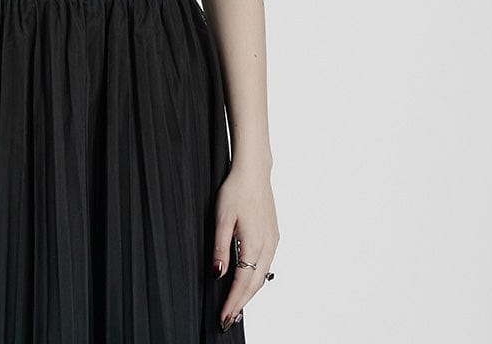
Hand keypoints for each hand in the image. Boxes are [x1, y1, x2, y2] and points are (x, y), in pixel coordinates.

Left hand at [211, 164, 279, 330]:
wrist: (254, 172)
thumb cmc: (236, 191)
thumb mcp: (221, 218)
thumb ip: (220, 248)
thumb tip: (218, 274)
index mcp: (254, 243)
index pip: (243, 282)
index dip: (233, 302)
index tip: (224, 317)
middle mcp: (267, 246)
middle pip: (255, 284)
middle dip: (241, 303)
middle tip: (228, 319)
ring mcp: (272, 241)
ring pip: (262, 275)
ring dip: (249, 292)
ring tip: (236, 306)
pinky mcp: (273, 236)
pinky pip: (266, 264)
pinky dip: (256, 278)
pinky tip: (248, 281)